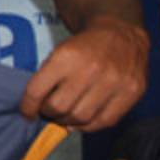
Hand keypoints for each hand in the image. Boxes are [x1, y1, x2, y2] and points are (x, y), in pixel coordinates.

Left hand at [20, 16, 147, 130]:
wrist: (121, 33)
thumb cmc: (85, 46)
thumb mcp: (59, 52)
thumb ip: (47, 78)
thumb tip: (36, 108)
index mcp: (66, 56)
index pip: (37, 90)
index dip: (28, 106)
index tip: (27, 112)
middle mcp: (90, 69)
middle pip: (59, 108)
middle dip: (48, 113)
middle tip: (49, 111)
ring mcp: (114, 82)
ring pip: (81, 119)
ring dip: (67, 122)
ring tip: (65, 116)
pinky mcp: (131, 92)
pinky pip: (104, 121)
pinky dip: (89, 126)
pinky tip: (82, 120)